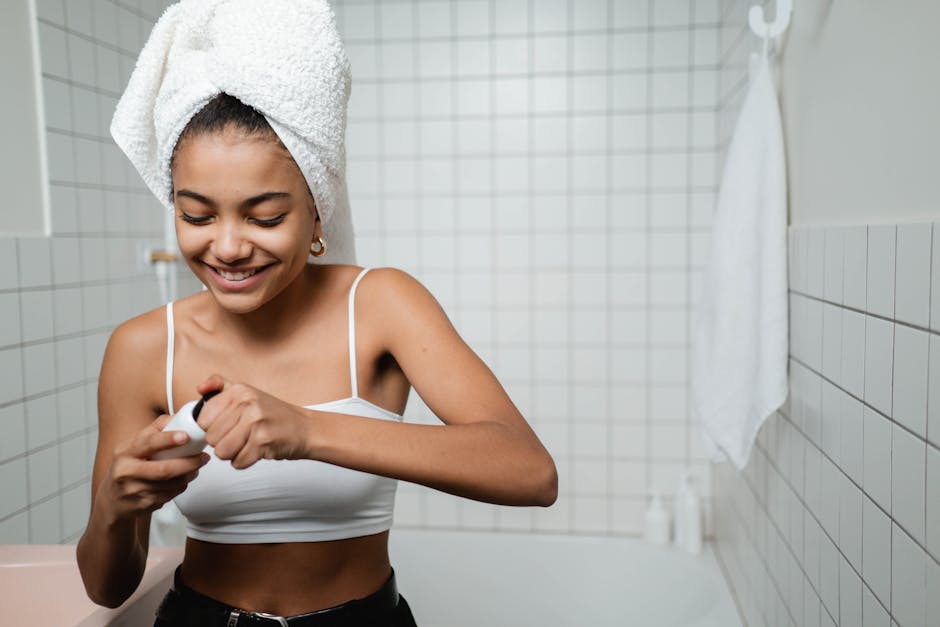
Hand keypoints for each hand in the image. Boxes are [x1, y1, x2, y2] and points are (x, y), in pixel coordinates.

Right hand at [100, 414, 209, 520]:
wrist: (112, 499)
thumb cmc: (128, 466)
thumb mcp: (133, 445)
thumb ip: (154, 430)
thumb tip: (177, 416)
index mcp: (124, 452)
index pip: (148, 444)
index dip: (169, 439)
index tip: (186, 436)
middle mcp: (126, 472)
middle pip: (164, 470)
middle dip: (188, 463)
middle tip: (203, 457)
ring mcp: (134, 491)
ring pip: (170, 484)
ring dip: (188, 475)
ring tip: (196, 468)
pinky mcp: (143, 505)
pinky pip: (170, 495)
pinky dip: (180, 487)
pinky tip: (182, 480)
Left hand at [193, 375, 312, 468]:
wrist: (306, 428)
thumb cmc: (274, 414)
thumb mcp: (248, 393)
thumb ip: (221, 386)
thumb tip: (200, 387)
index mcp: (239, 391)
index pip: (203, 418)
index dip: (211, 428)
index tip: (225, 427)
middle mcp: (247, 404)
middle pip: (211, 437)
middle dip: (222, 442)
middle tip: (239, 436)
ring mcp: (256, 423)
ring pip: (222, 452)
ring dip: (232, 454)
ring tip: (247, 444)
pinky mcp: (263, 442)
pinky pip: (238, 462)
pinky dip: (245, 461)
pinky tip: (256, 451)